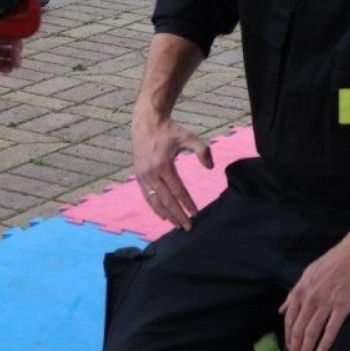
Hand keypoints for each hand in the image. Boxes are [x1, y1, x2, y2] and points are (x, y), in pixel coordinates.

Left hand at [0, 29, 19, 109]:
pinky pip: (8, 65)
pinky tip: (8, 69)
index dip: (14, 30)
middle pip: (11, 41)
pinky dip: (10, 67)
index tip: (21, 32)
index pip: (6, 29)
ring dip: (16, 57)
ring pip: (11, 54)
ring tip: (16, 62)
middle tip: (17, 49)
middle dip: (17, 45)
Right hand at [130, 115, 212, 230]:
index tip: (195, 213)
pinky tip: (162, 215)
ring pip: (155, 201)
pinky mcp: (139, 176)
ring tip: (177, 225)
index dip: (187, 203)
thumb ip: (202, 150)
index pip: (177, 190)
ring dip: (166, 215)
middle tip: (188, 226)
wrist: (146, 123)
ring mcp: (143, 176)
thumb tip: (210, 167)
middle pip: (166, 200)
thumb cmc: (169, 131)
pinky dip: (154, 208)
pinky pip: (147, 196)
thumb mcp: (187, 136)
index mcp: (163, 165)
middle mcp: (151, 173)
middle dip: (177, 215)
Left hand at [279, 234, 349, 350]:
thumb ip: (294, 293)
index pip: (290, 319)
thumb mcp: (308, 274)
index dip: (288, 337)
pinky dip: (324, 342)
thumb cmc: (333, 262)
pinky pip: (331, 328)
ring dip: (306, 349)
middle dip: (295, 348)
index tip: (289, 349)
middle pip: (299, 329)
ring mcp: (326, 303)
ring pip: (312, 331)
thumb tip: (282, 309)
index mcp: (301, 291)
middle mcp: (310, 299)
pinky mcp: (342, 306)